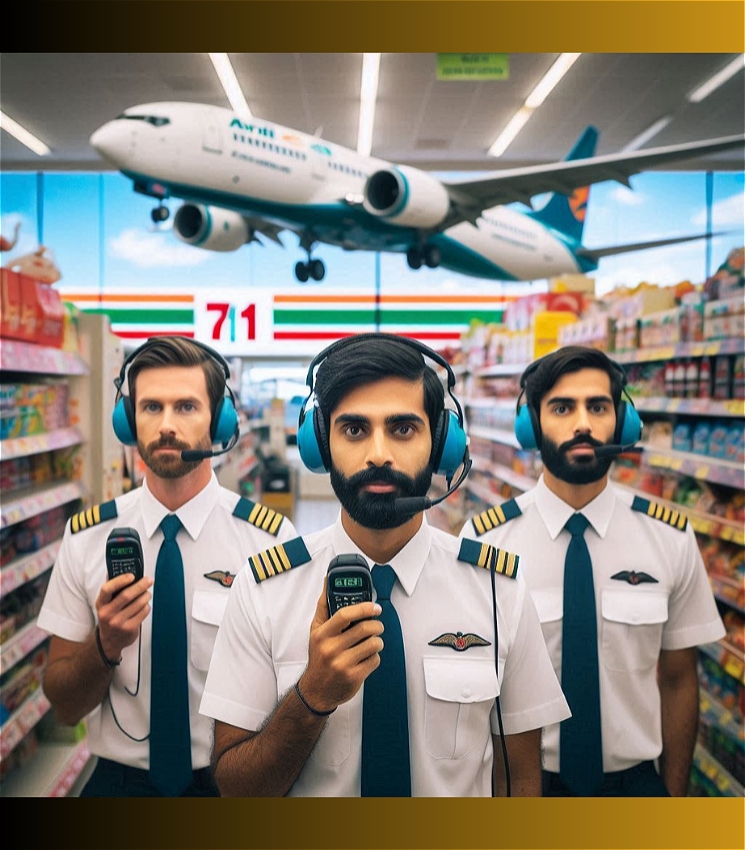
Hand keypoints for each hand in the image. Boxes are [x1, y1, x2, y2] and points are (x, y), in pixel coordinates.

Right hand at [95, 574, 153, 661]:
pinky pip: (143, 612)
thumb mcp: (105, 604)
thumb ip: (111, 589)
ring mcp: (118, 623)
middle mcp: (107, 614)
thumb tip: (116, 570)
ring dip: (146, 596)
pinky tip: (144, 606)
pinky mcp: (129, 629)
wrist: (109, 642)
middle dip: (141, 585)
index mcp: (100, 604)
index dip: (120, 580)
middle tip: (148, 580)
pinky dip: (147, 606)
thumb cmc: (109, 617)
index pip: (107, 589)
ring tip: (147, 594)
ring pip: (138, 603)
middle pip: (127, 595)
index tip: (132, 576)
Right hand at [300, 580, 382, 713]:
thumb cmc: (318, 657)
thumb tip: (327, 581)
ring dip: (377, 641)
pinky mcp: (353, 677)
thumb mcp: (316, 630)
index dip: (363, 608)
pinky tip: (367, 657)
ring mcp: (342, 664)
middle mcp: (331, 649)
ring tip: (372, 642)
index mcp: (322, 634)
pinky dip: (375, 657)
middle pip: (364, 629)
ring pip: (373, 644)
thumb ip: (324, 605)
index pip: (344, 614)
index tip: (375, 607)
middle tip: (377, 625)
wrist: (316, 691)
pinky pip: (374, 660)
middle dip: (376, 625)